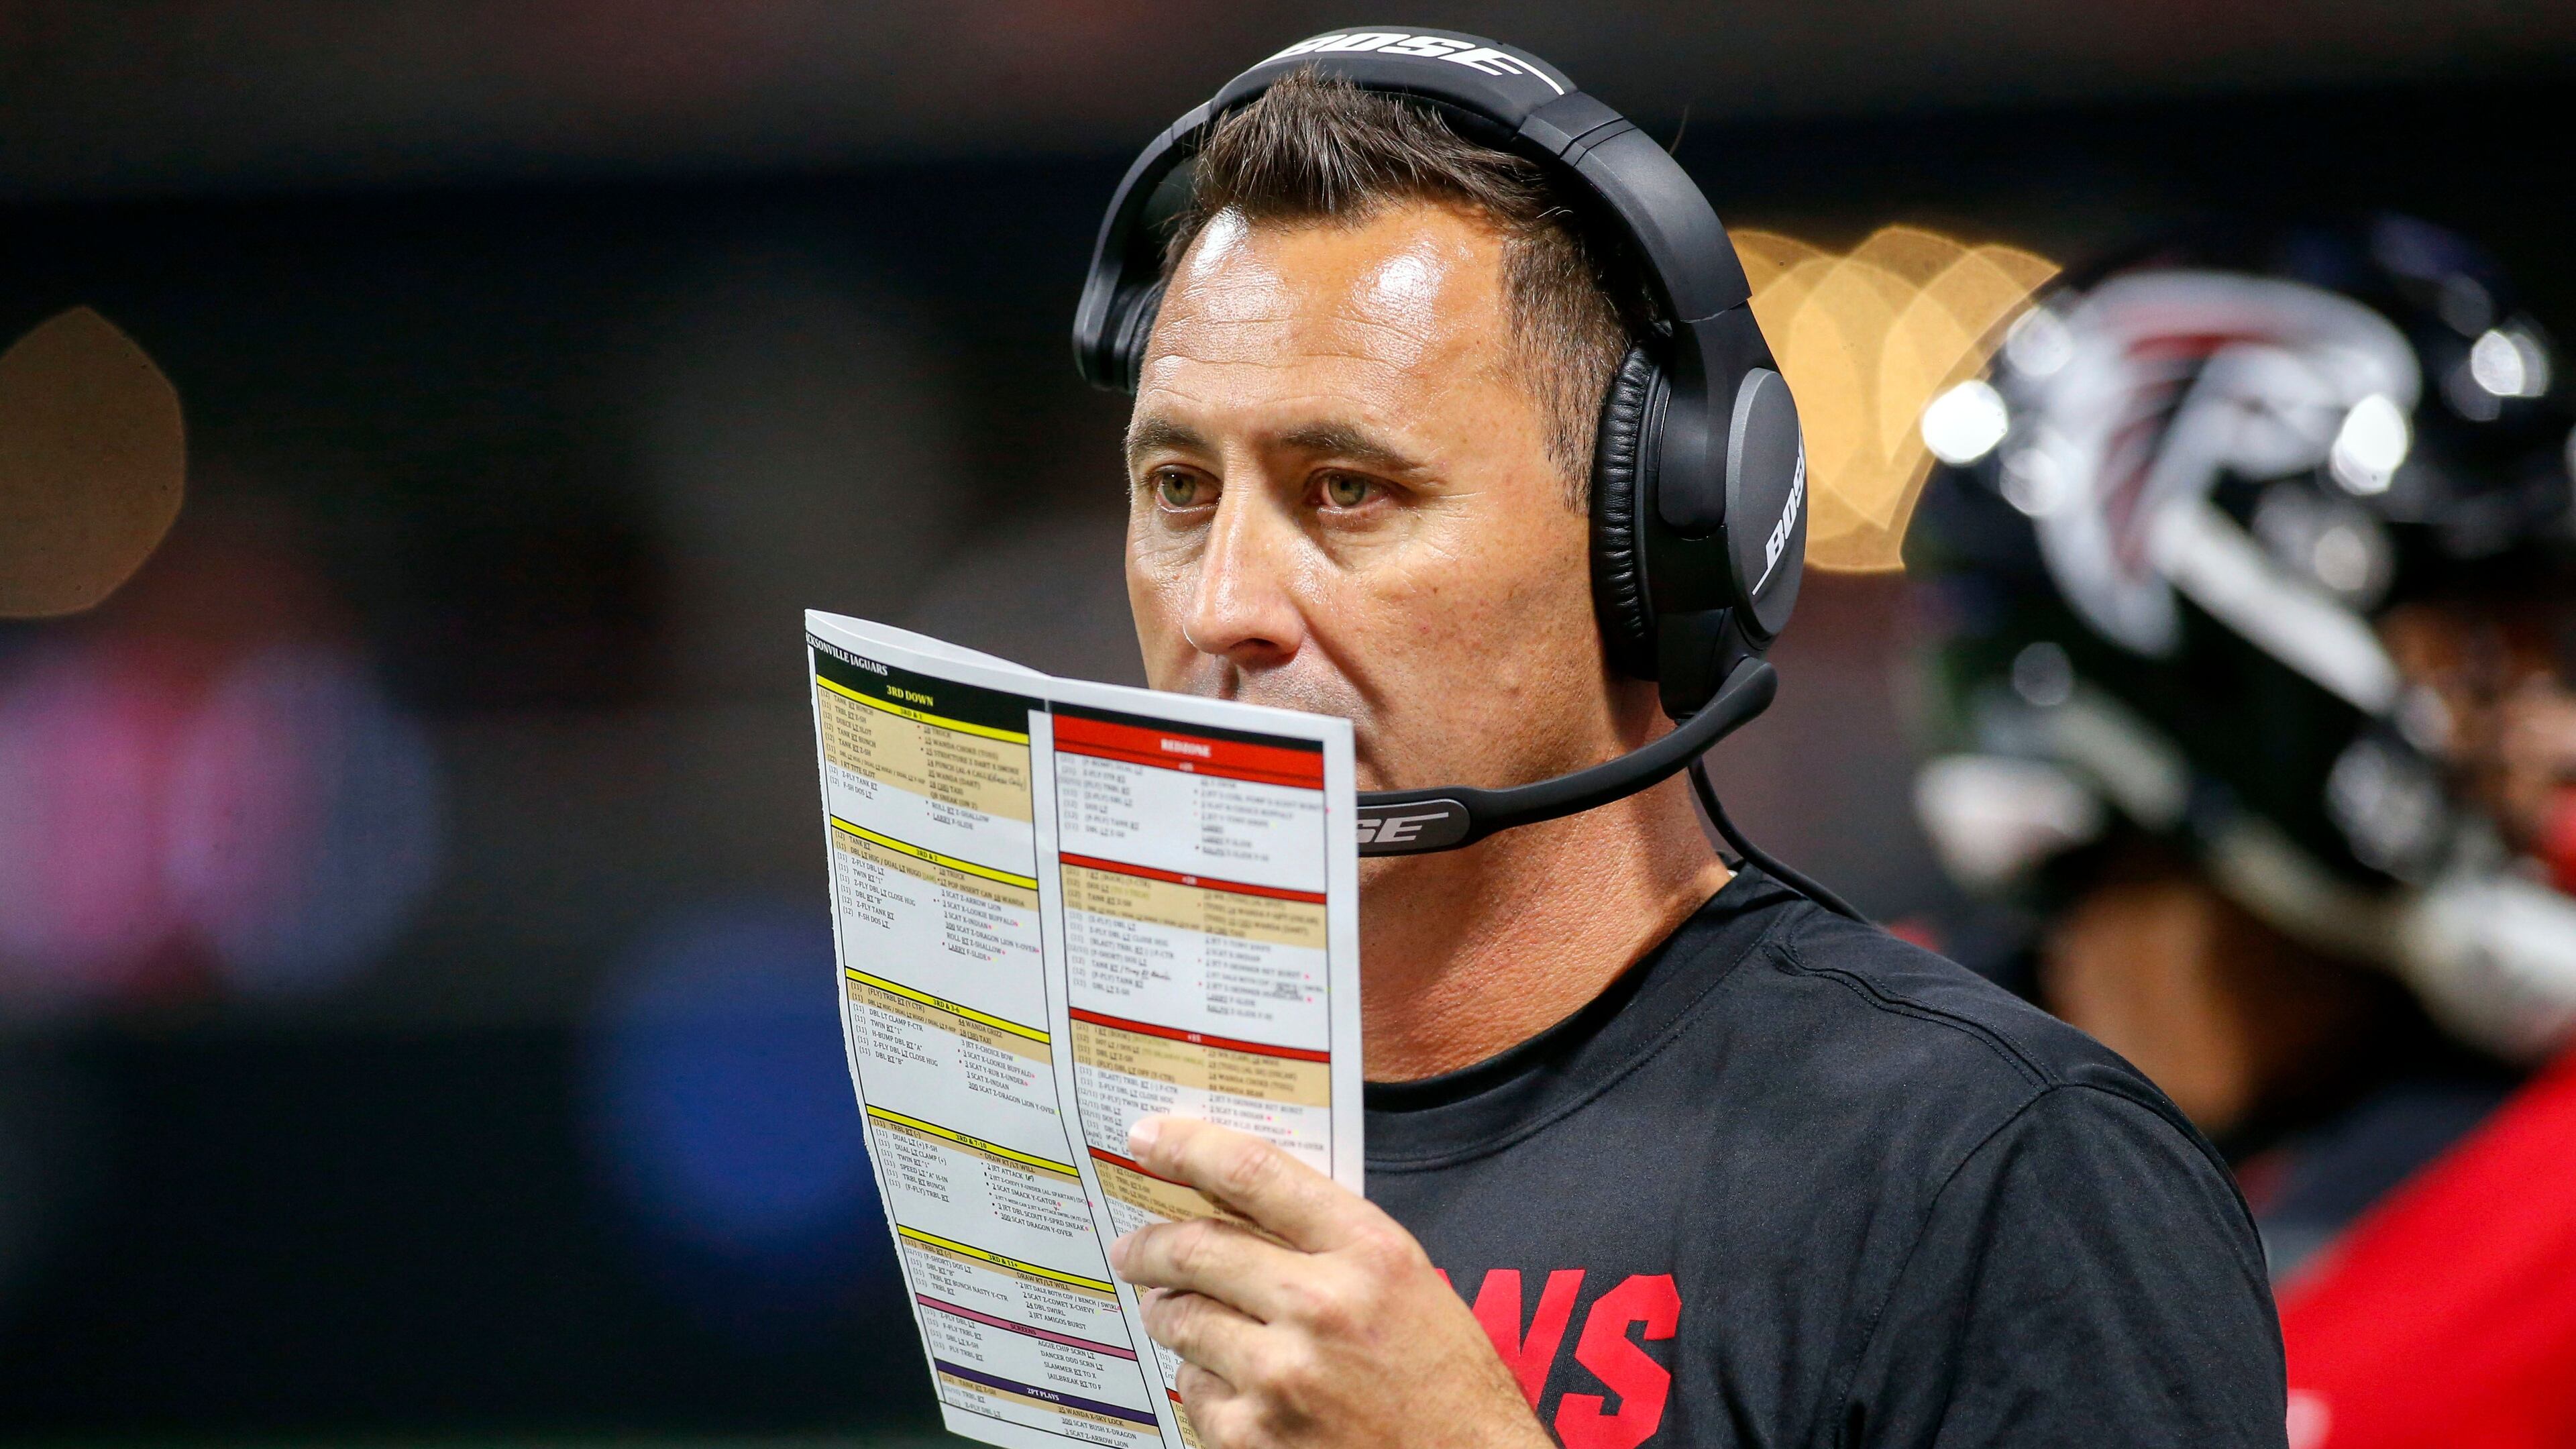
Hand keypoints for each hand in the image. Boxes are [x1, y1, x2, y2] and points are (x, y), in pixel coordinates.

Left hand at [1107, 1115, 1550, 1448]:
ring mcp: (1282, 1375)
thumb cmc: (1447, 1384)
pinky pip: (1196, 1393)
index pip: (1256, 1173)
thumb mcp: (1411, 1285)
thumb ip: (1333, 1243)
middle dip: (1150, 1245)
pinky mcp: (1256, 1436)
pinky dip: (1204, 1384)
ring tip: (1172, 1312)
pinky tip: (1231, 1385)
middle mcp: (1320, 1306)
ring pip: (1184, 1320)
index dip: (1190, 1147)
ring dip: (1168, 1312)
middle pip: (1198, 1247)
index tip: (1149, 1138)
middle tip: (1132, 1248)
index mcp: (1368, 1253)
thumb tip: (1241, 1209)